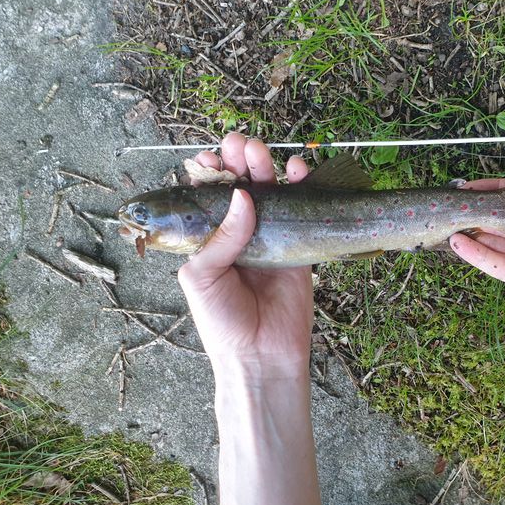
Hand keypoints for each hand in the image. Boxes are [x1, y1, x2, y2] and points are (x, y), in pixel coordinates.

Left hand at [177, 133, 312, 370]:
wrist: (261, 357)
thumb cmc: (223, 322)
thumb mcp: (202, 277)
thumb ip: (220, 237)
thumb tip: (243, 198)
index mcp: (209, 239)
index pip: (208, 195)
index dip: (209, 173)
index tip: (209, 160)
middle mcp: (239, 234)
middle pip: (240, 186)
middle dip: (238, 161)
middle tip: (239, 147)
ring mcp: (270, 237)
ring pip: (270, 191)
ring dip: (266, 166)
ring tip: (260, 154)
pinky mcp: (298, 246)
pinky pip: (301, 210)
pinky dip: (301, 186)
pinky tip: (297, 171)